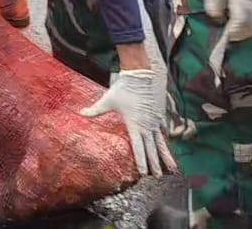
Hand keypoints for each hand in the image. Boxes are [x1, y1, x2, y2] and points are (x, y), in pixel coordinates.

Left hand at [80, 37, 174, 176]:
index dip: (141, 161)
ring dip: (166, 155)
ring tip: (172, 168)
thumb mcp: (108, 99)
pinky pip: (164, 131)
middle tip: (158, 177)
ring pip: (161, 142)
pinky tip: (168, 147)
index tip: (143, 173)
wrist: (142, 74)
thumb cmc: (124, 87)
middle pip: (152, 149)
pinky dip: (166, 140)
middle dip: (155, 164)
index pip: (139, 147)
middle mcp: (147, 125)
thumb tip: (79, 113)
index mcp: (134, 124)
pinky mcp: (160, 114)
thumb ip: (94, 110)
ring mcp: (155, 120)